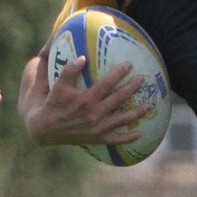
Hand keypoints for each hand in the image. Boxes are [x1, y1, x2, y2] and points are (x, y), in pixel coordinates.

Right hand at [24, 56, 148, 146]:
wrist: (45, 129)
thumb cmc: (52, 104)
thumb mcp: (58, 86)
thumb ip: (69, 71)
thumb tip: (83, 57)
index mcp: (86, 99)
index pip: (107, 83)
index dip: (119, 73)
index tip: (129, 64)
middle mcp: (95, 114)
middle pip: (119, 98)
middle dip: (132, 87)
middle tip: (143, 78)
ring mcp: (98, 128)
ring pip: (122, 119)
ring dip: (137, 112)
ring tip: (150, 104)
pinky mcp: (97, 139)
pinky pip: (116, 139)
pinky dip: (128, 138)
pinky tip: (140, 133)